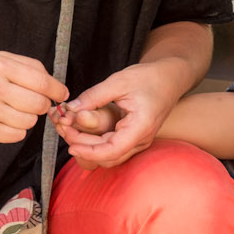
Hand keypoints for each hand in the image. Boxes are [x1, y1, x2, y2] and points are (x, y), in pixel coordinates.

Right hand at [0, 52, 67, 143]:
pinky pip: (17, 135)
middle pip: (39, 103)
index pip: (42, 81)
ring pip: (30, 121)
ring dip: (27, 118)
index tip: (61, 94)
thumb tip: (54, 84)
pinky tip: (3, 121)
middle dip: (41, 105)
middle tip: (30, 102)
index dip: (57, 90)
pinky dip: (15, 130)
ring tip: (11, 110)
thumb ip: (26, 67)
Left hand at [53, 61, 184, 168]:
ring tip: (69, 128)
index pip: (112, 150)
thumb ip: (94, 96)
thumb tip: (70, 109)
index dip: (89, 152)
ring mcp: (138, 141)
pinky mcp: (132, 138)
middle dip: (83, 147)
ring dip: (88, 146)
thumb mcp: (119, 81)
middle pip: (108, 156)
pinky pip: (112, 147)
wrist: (170, 78)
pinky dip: (95, 142)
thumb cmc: (150, 78)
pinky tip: (80, 129)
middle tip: (63, 129)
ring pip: (109, 155)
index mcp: (141, 127)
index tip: (71, 146)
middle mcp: (141, 139)